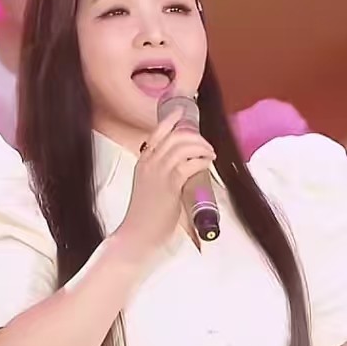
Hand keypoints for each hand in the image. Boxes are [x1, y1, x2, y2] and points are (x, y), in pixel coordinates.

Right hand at [114, 108, 215, 257]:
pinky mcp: (170, 184)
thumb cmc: (144, 214)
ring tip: (210, 154)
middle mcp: (149, 162)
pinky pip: (190, 164)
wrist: (137, 233)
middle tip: (206, 145)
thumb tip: (183, 166)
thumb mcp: (149, 186)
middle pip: (174, 136)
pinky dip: (201, 161)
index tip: (182, 113)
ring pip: (183, 146)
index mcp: (142, 162)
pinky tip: (206, 164)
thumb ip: (161, 173)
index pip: (157, 133)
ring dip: (201, 147)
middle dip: (194, 135)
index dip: (170, 120)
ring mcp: (159, 172)